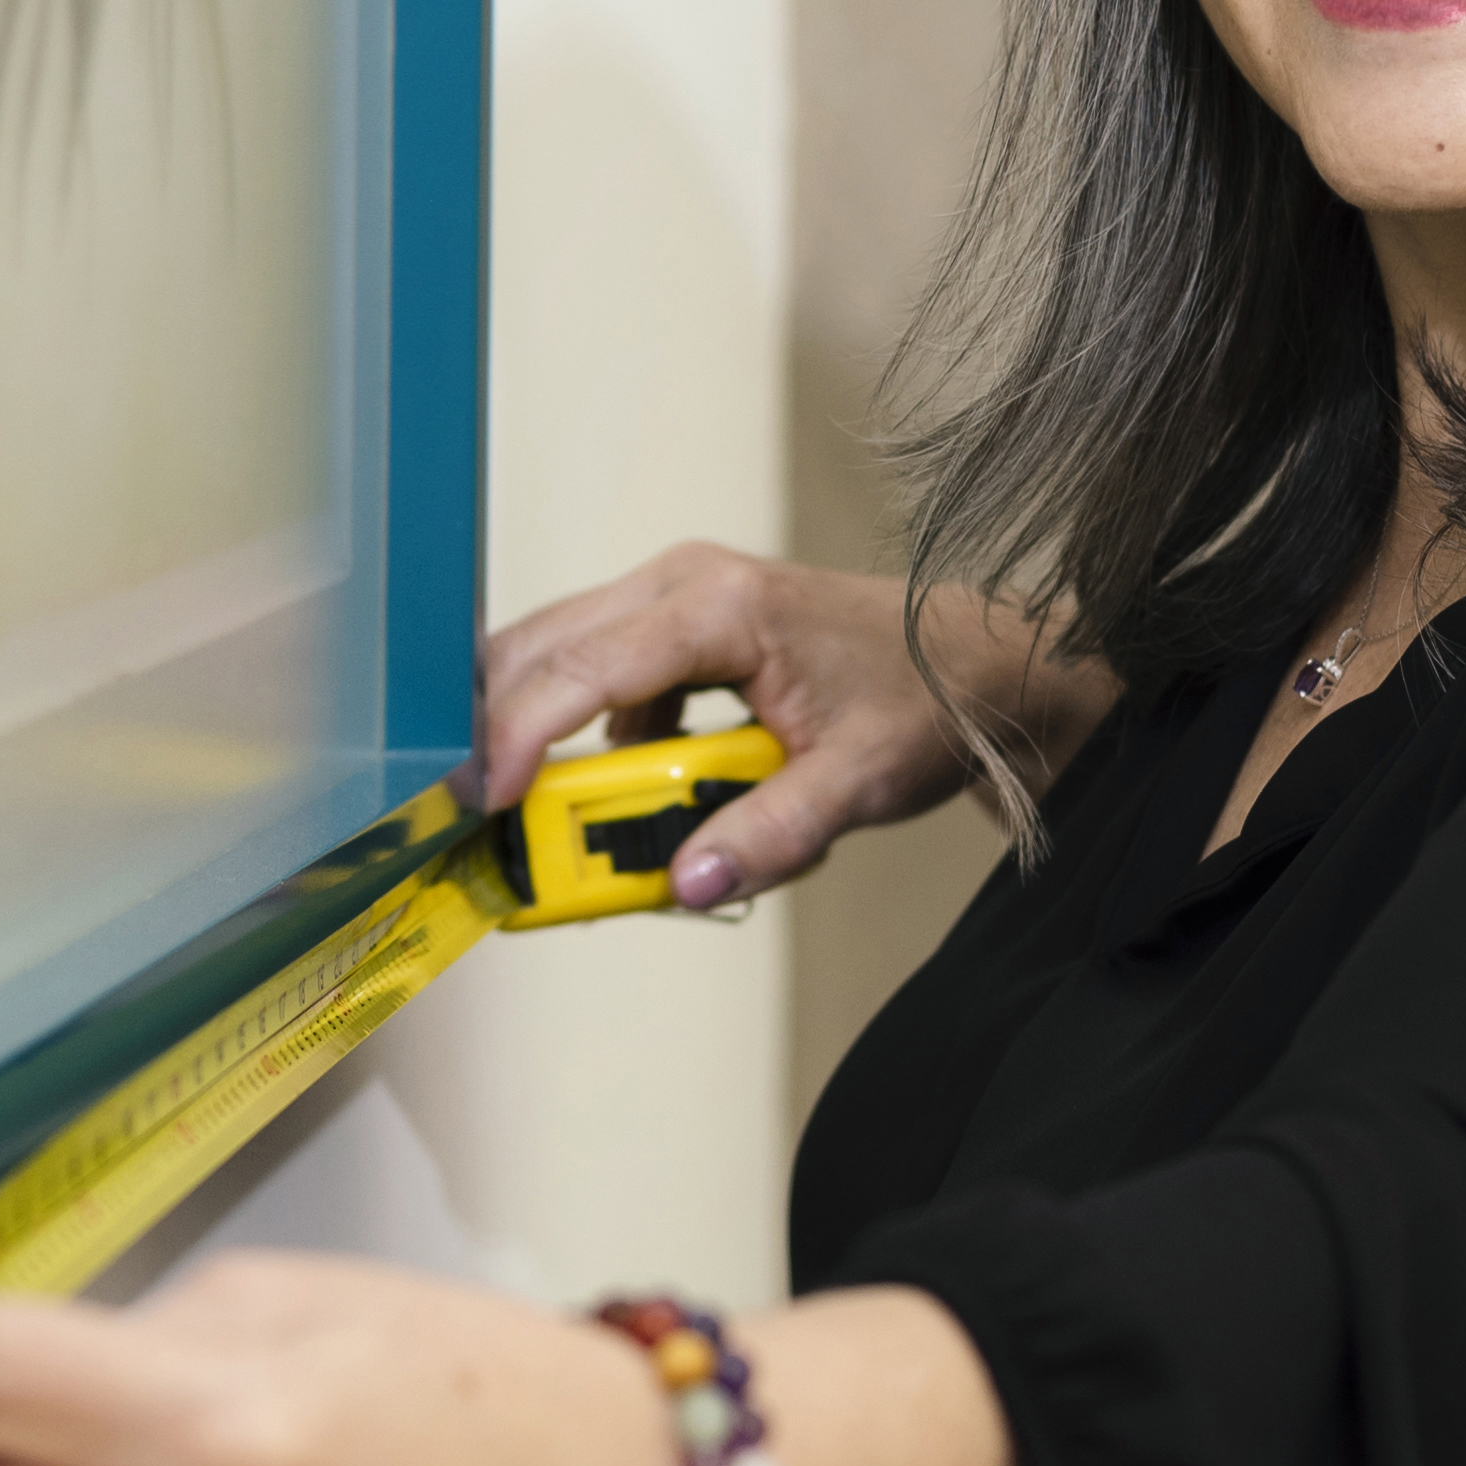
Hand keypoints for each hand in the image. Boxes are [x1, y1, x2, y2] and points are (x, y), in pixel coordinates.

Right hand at [460, 543, 1114, 904]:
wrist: (979, 665)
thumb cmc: (925, 700)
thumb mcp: (856, 782)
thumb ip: (769, 834)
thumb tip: (687, 882)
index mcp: (719, 606)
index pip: (582, 665)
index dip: (519, 734)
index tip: (486, 800)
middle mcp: (683, 582)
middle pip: (544, 648)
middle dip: (505, 734)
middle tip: (487, 820)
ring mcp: (678, 597)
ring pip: (562, 659)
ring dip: (548, 739)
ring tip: (560, 823)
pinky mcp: (680, 628)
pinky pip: (601, 680)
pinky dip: (592, 738)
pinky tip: (632, 794)